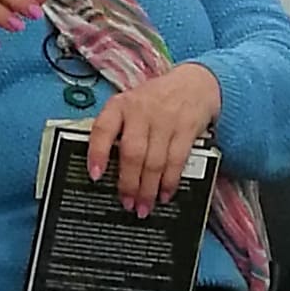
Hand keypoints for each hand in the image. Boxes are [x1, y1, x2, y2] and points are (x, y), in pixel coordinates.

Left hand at [88, 59, 220, 211]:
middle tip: (127, 203)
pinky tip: (165, 193)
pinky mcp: (186, 129)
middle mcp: (141, 111)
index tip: (95, 175)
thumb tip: (104, 169)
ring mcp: (165, 120)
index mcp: (120, 105)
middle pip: (132, 153)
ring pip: (154, 161)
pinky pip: (176, 161)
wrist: (194, 84)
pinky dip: (170, 182)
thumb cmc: (155, 101)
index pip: (103, 129)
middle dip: (129, 183)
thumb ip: (117, 131)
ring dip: (148, 189)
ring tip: (144, 206)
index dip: (98, 153)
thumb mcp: (130, 106)